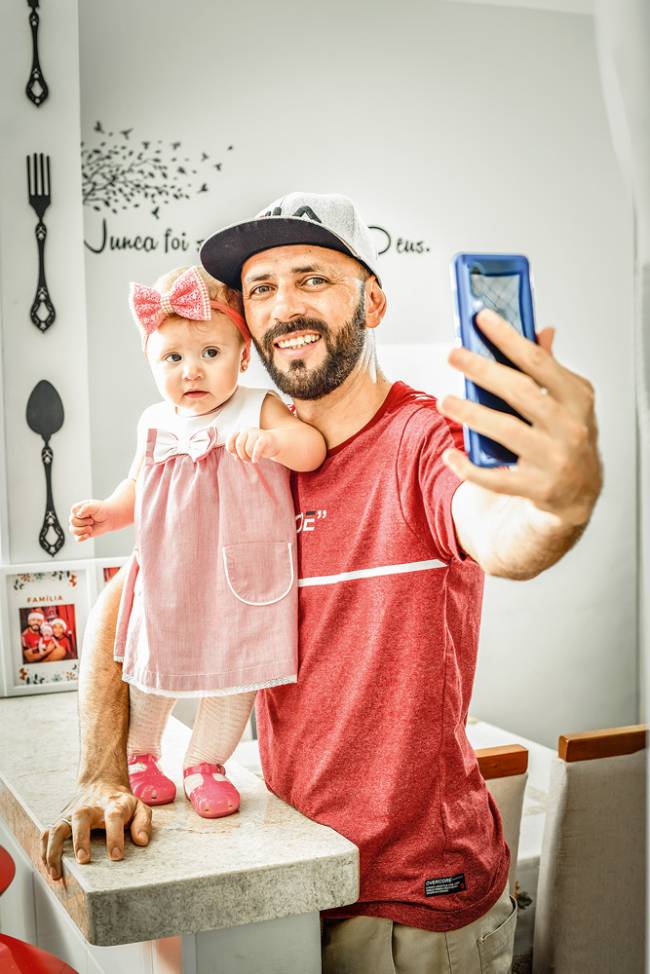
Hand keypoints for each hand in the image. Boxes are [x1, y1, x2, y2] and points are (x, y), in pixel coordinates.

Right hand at [40, 781, 151, 880]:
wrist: (101, 783)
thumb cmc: (121, 803)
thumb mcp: (139, 807)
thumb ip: (143, 823)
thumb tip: (142, 841)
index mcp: (112, 804)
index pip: (114, 817)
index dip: (115, 836)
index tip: (116, 856)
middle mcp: (89, 807)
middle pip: (81, 817)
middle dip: (81, 838)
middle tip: (83, 859)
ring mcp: (72, 813)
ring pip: (58, 827)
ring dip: (54, 849)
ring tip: (56, 872)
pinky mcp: (60, 819)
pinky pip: (47, 834)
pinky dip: (44, 850)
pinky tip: (48, 867)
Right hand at [69, 499, 111, 540]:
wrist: (109, 518)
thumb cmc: (102, 510)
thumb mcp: (95, 506)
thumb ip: (86, 508)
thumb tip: (78, 515)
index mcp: (78, 508)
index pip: (73, 511)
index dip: (81, 514)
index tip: (90, 514)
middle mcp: (76, 517)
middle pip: (72, 521)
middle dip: (83, 522)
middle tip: (92, 521)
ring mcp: (78, 526)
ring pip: (73, 530)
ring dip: (82, 530)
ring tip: (90, 528)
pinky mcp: (82, 533)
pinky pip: (77, 538)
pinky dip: (81, 538)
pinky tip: (87, 535)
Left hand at [225, 427, 280, 463]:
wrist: (274, 443)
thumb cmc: (258, 447)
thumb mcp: (247, 449)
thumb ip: (239, 452)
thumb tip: (235, 457)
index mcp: (241, 432)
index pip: (230, 440)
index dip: (231, 450)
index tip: (237, 455)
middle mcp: (247, 430)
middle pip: (239, 444)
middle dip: (242, 455)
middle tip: (247, 460)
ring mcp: (256, 432)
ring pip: (248, 448)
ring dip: (249, 457)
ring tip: (253, 460)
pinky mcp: (265, 437)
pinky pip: (257, 447)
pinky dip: (256, 456)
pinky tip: (256, 460)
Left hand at [437, 309, 601, 527]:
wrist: (580, 492)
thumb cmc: (568, 437)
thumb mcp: (569, 401)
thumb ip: (550, 368)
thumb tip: (541, 330)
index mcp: (577, 399)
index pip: (539, 361)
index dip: (509, 338)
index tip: (482, 319)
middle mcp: (570, 428)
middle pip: (521, 392)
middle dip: (483, 370)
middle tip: (454, 355)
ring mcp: (555, 459)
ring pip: (507, 432)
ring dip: (472, 414)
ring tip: (445, 400)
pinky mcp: (538, 488)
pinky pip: (498, 478)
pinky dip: (471, 468)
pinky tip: (451, 456)